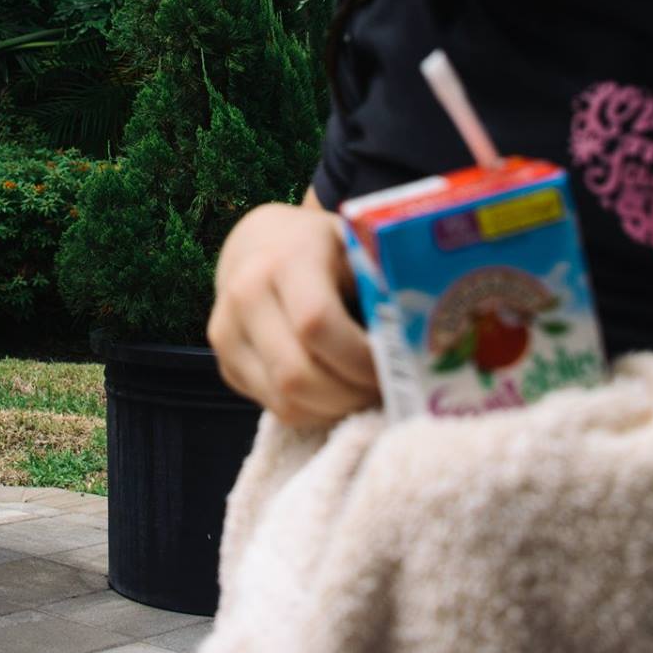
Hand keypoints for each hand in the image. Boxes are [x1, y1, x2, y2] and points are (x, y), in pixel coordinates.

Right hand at [208, 200, 378, 428]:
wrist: (258, 242)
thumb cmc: (322, 248)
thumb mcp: (356, 247)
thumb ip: (383, 284)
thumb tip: (427, 338)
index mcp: (285, 260)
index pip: (317, 324)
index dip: (360, 359)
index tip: (395, 368)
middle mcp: (245, 295)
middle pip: (297, 375)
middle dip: (351, 395)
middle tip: (384, 391)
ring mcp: (226, 332)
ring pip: (285, 401)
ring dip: (334, 409)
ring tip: (363, 392)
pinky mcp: (224, 363)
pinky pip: (273, 407)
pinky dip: (313, 410)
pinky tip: (336, 391)